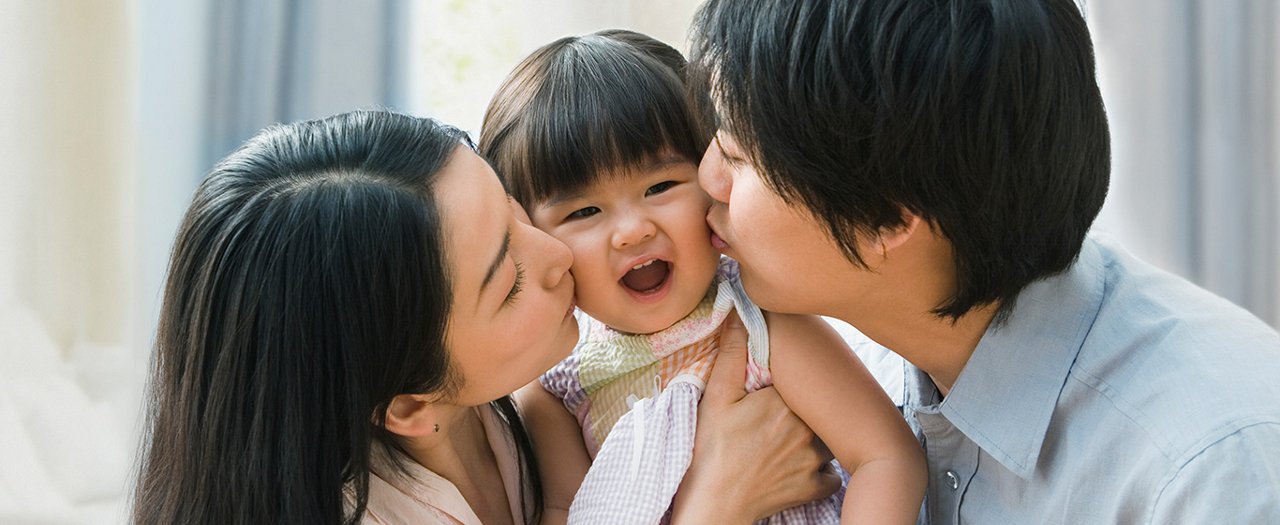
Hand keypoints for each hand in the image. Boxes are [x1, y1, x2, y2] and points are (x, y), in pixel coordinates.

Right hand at [671, 312, 840, 522]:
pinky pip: (832, 474)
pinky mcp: (815, 486)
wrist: (716, 502)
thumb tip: (740, 315)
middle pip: (818, 409)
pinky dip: (824, 471)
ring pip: (830, 438)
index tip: (783, 386)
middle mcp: (806, 428)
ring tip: (797, 436)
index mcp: (784, 402)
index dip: (795, 382)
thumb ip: (731, 355)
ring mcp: (814, 459)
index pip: (803, 381)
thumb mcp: (715, 398)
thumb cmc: (711, 450)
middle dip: (810, 408)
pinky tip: (805, 466)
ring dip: (820, 436)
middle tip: (788, 413)